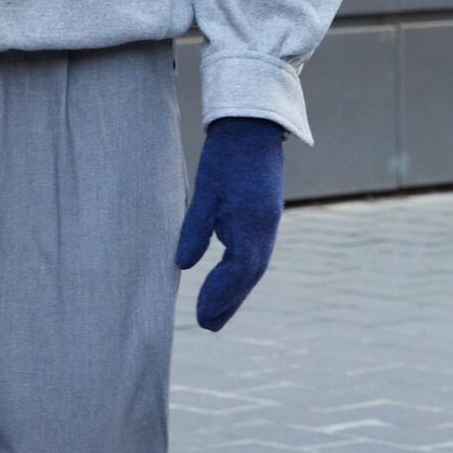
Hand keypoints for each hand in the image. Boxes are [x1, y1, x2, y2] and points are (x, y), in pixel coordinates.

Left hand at [175, 116, 283, 332]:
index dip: (220, 295)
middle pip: (248, 275)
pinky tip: (226, 282)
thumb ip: (196, 228)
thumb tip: (183, 264)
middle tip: (207, 326)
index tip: (201, 316)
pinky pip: (254, 253)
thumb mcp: (205, 189)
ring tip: (215, 313)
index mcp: (252, 222)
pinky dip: (239, 272)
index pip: (238, 270)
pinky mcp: (264, 216)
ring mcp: (268, 222)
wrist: (252, 125)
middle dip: (228, 302)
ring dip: (235, 291)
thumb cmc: (225, 154)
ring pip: (253, 267)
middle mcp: (266, 227)